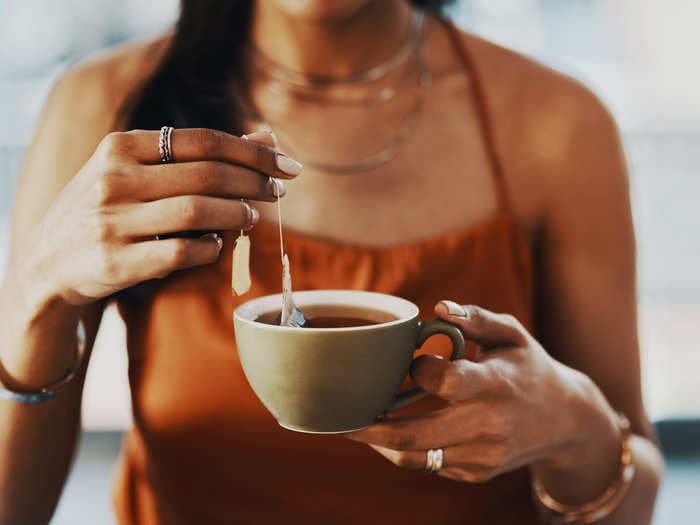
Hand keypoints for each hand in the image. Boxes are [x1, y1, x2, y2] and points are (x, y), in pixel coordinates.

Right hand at [14, 128, 300, 305]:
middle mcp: (113, 179)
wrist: (48, 262)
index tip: (287, 164)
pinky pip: (184, 252)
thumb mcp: (138, 171)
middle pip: (207, 174)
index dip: (253, 152)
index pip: (203, 140)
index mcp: (120, 147)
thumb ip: (197, 155)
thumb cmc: (108, 209)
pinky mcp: (117, 263)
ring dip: (238, 214)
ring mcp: (112, 222)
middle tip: (280, 191)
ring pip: (199, 212)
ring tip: (253, 217)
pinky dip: (213, 248)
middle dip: (255, 182)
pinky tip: (220, 244)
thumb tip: (266, 136)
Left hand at [346, 301, 618, 483]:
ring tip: (354, 425)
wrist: (566, 422)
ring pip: (416, 457)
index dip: (420, 370)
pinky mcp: (477, 473)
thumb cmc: (529, 367)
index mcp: (496, 385)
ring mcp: (483, 455)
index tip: (414, 361)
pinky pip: (429, 465)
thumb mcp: (512, 334)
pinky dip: (404, 449)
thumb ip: (476, 318)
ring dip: (379, 443)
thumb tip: (438, 308)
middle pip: (416, 434)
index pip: (444, 382)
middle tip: (339, 417)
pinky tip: (389, 433)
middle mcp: (489, 426)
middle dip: (369, 428)